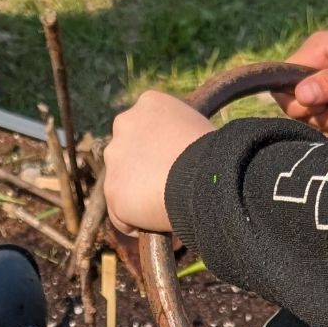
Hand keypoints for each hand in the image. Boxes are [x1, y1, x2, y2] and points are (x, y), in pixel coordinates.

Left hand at [103, 91, 215, 234]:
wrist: (205, 178)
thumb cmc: (215, 155)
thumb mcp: (199, 130)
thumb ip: (179, 135)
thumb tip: (182, 154)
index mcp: (149, 103)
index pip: (146, 128)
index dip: (159, 150)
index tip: (174, 165)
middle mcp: (125, 123)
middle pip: (128, 153)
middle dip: (142, 170)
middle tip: (167, 188)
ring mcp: (115, 158)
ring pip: (122, 184)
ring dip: (138, 197)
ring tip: (163, 207)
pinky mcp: (112, 190)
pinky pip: (121, 214)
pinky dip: (136, 223)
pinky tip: (157, 223)